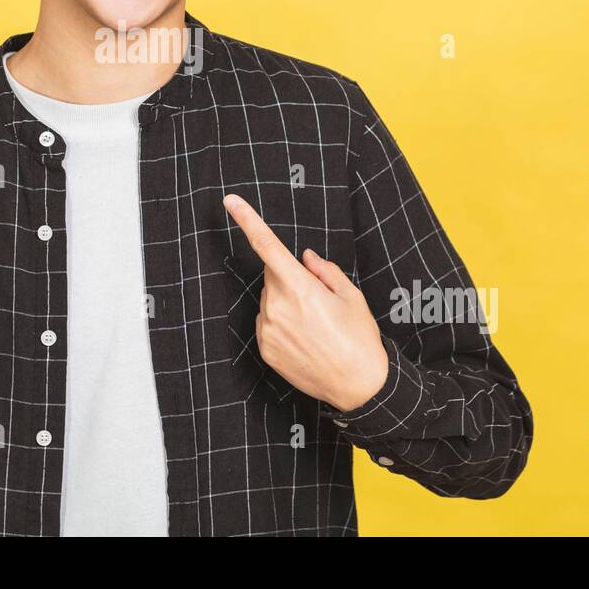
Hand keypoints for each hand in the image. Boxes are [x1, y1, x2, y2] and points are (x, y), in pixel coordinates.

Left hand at [222, 195, 386, 411]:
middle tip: (318, 301)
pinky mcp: (264, 349)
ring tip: (315, 326)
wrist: (359, 387)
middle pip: (273, 276)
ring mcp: (267, 329)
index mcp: (299, 287)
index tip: (229, 201)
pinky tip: (305, 340)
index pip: (267, 245)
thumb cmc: (359, 338)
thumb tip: (304, 257)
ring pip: (270, 300)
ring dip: (286, 303)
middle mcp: (277, 306)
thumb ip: (324, 270)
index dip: (247, 220)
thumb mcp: (351, 296)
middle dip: (291, 279)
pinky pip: (267, 323)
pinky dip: (281, 324)